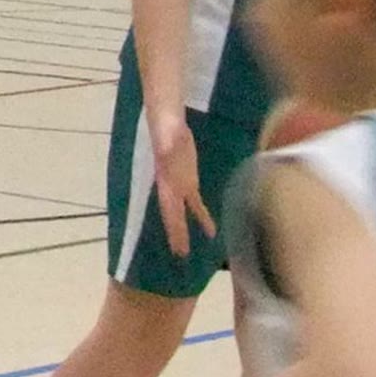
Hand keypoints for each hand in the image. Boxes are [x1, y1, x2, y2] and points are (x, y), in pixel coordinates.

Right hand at [149, 110, 215, 257]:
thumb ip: (167, 142)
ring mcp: (180, 186)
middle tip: (180, 255)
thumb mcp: (167, 134)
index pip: (168, 207)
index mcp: (165, 180)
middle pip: (173, 216)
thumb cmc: (166, 127)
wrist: (168, 121)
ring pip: (183, 214)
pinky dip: (202, 217)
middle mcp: (170, 188)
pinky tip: (210, 230)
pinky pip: (195, 203)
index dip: (172, 225)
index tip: (174, 243)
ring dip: (186, 231)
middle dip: (176, 234)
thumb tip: (167, 148)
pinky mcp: (189, 180)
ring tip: (187, 251)